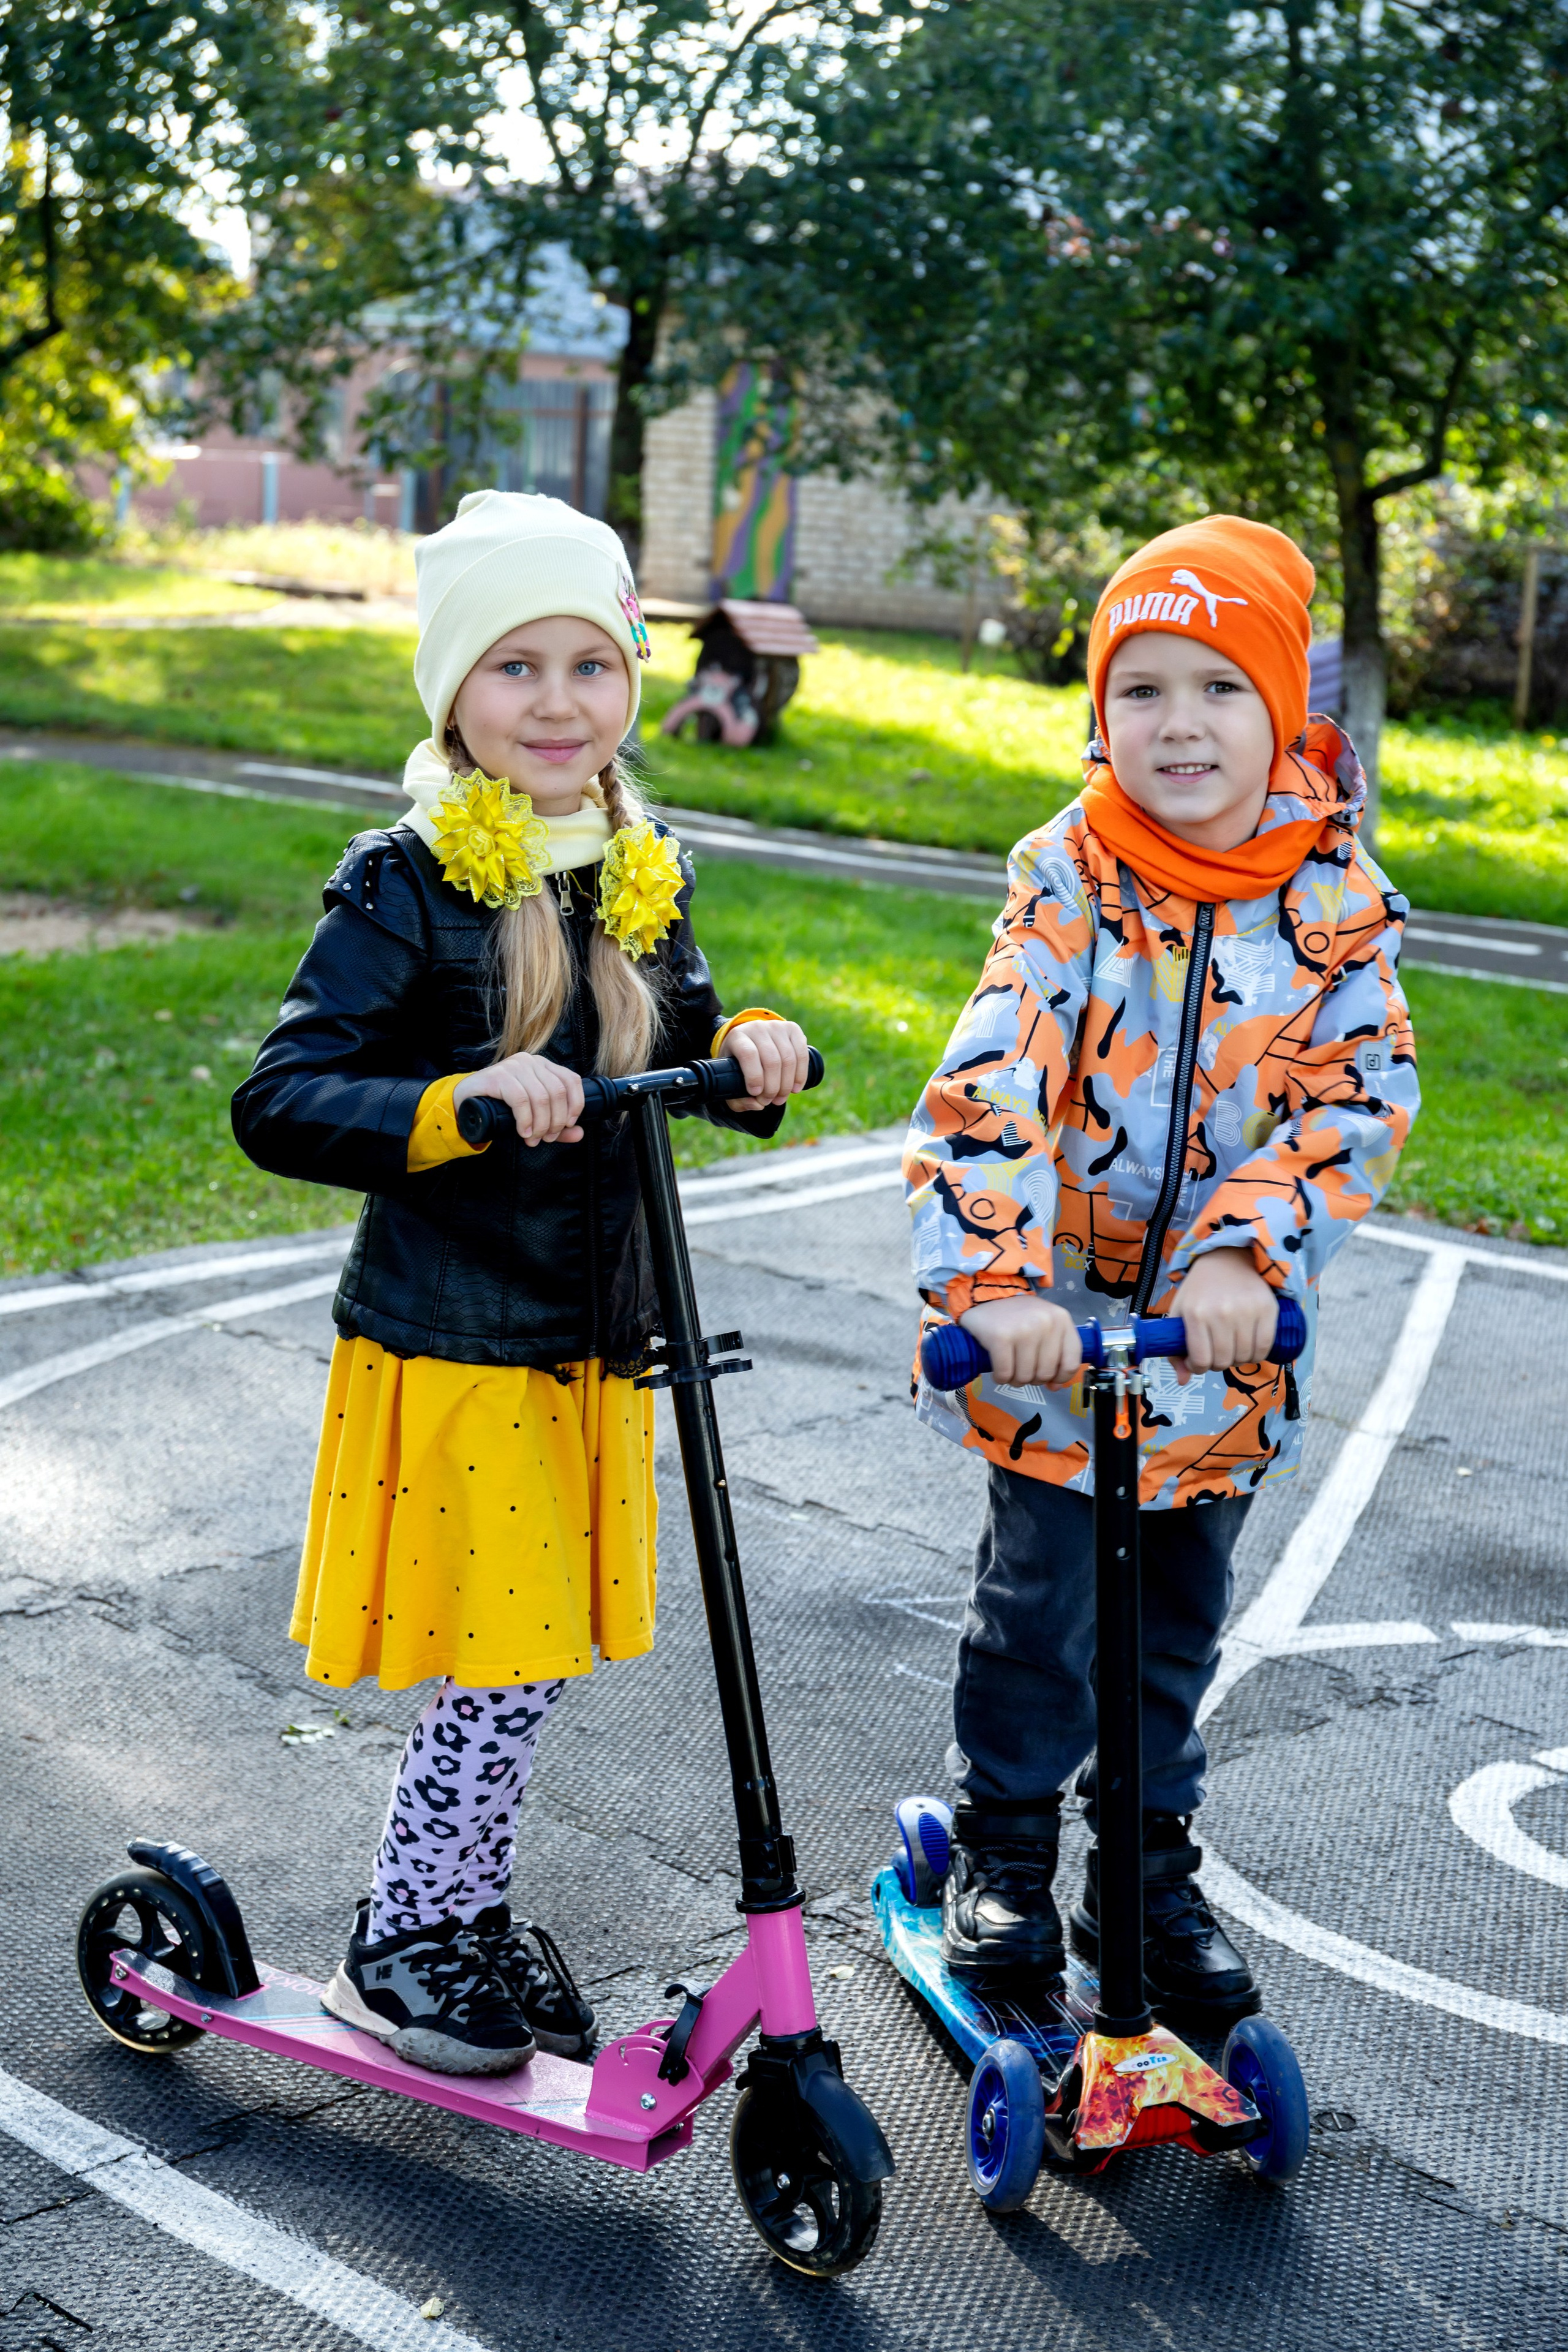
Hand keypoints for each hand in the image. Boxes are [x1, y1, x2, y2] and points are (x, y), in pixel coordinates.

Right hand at [453, 1054, 584, 1147]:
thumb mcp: (533, 1115)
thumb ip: (556, 1125)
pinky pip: (520, 1099)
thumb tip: (579, 1133)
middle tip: (547, 1138)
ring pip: (541, 1097)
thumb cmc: (502, 1107)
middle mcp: (531, 1061)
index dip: (575, 1104)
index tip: (569, 1125)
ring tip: (533, 1138)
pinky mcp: (498, 1075)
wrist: (466, 1101)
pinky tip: (523, 1131)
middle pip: (557, 1092)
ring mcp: (515, 1066)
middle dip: (555, 1121)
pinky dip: (525, 1120)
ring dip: (540, 1124)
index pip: (571, 1080)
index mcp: (543, 1066)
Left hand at [724, 1019, 811, 1111]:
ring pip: (788, 1058)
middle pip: (771, 1060)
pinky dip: (801, 1074)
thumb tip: (758, 1105)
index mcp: (737, 1037)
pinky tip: (796, 1087)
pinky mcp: (792, 1029)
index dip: (754, 1077)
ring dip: (787, 1084)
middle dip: (773, 1087)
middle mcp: (757, 1028)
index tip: (756, 1094)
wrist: (751, 1040)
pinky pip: (802, 1053)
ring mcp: (776, 1026)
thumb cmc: (738, 1064)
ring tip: (781, 1098)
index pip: (749, 1054)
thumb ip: (738, 1099)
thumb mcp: (730, 1080)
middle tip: (770, 1101)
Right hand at [958, 1294, 1082, 1388]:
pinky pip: (1005, 1373)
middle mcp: (1046, 1322)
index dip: (1061, 1377)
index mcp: (1061, 1320)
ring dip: (1015, 1380)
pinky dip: (1000, 1378)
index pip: (1071, 1362)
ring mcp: (1023, 1329)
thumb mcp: (1044, 1329)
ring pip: (1025, 1376)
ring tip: (1010, 1369)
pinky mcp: (1001, 1337)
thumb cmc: (1019, 1318)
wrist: (985, 1298)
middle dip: (1032, 1379)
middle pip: (1045, 1373)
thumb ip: (1055, 1356)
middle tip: (1023, 1370)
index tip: (1050, 1379)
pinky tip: (998, 1370)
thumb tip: (1055, 1387)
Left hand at [1169, 1247, 1277, 1378]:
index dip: (1198, 1367)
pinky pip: (1265, 1348)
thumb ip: (1175, 1350)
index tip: (1198, 1361)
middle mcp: (1221, 1313)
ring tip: (1232, 1347)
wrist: (1227, 1258)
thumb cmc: (1200, 1288)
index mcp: (1195, 1314)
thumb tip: (1183, 1381)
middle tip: (1216, 1352)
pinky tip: (1248, 1347)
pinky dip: (1257, 1355)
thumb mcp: (1179, 1313)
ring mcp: (1246, 1311)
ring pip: (1245, 1358)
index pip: (1200, 1360)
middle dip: (1217, 1364)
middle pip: (1223, 1361)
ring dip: (1237, 1360)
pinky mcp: (1268, 1309)